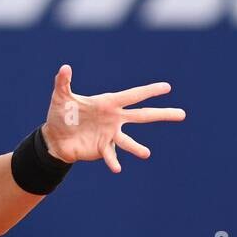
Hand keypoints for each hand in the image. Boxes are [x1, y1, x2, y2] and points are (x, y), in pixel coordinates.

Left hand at [41, 64, 184, 171]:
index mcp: (108, 103)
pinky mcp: (102, 148)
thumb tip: (65, 67)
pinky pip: (111, 155)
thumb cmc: (60, 114)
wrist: (55, 137)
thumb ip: (63, 82)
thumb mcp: (60, 96)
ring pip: (128, 140)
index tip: (167, 88)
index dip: (149, 91)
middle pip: (143, 116)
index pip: (133, 95)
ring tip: (146, 154)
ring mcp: (110, 135)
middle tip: (182, 114)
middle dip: (162, 114)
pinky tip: (117, 168)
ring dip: (137, 148)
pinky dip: (114, 161)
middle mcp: (114, 119)